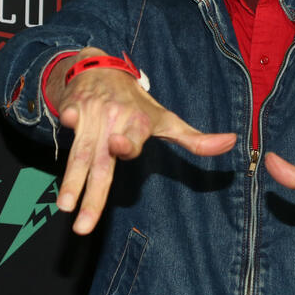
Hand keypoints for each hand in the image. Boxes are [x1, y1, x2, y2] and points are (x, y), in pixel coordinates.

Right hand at [49, 48, 236, 234]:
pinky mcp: (73, 108)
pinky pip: (67, 119)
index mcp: (138, 124)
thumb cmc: (138, 103)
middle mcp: (115, 121)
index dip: (127, 143)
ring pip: (81, 152)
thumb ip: (195, 139)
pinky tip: (62, 122)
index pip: (132, 139)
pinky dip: (63, 121)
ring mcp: (92, 116)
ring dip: (71, 180)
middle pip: (103, 160)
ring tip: (65, 207)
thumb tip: (231, 143)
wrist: (105, 69)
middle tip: (82, 225)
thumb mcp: (166, 120)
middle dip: (92, 193)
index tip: (118, 146)